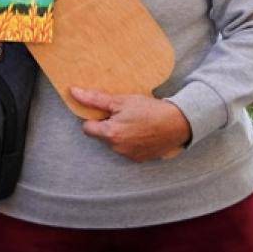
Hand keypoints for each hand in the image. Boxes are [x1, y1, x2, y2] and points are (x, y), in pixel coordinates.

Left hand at [71, 87, 190, 161]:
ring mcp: (129, 156)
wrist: (179, 123)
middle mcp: (117, 148)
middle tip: (122, 114)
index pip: (87, 128)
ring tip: (134, 122)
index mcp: (110, 134)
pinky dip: (131, 142)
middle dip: (107, 126)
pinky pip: (127, 150)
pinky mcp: (140, 159)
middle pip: (101, 136)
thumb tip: (73, 92)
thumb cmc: (150, 110)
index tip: (105, 112)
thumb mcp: (121, 100)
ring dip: (119, 134)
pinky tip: (142, 131)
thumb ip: (95, 99)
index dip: (93, 118)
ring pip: (115, 143)